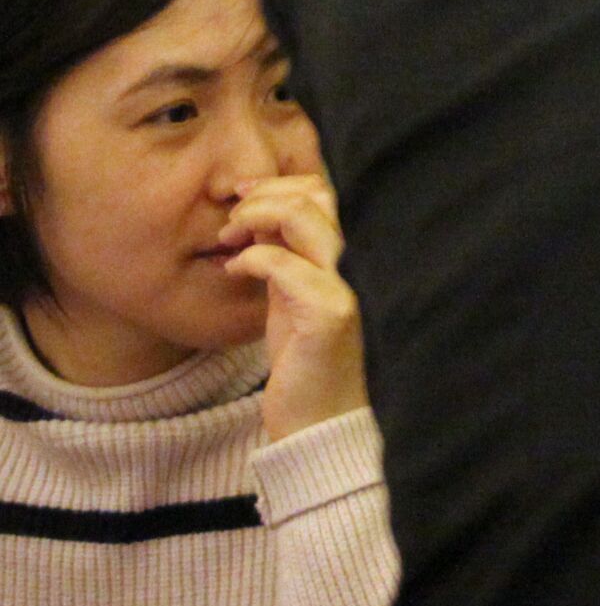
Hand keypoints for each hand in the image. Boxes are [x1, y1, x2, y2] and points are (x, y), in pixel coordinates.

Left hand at [217, 175, 363, 445]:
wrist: (320, 422)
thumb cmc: (305, 362)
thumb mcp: (292, 298)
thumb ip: (287, 255)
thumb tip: (259, 213)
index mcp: (356, 256)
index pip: (329, 192)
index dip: (284, 183)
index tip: (243, 193)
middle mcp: (362, 264)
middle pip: (319, 195)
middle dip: (267, 195)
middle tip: (233, 215)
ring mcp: (350, 286)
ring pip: (305, 218)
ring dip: (257, 217)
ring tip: (231, 237)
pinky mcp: (331, 314)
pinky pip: (284, 265)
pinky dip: (252, 258)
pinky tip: (235, 269)